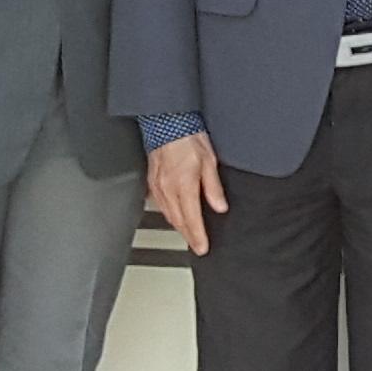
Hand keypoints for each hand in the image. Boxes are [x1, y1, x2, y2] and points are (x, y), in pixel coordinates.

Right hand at [145, 132, 225, 255]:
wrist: (167, 122)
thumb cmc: (188, 137)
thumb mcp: (209, 161)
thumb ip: (213, 187)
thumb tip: (220, 207)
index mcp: (184, 185)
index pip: (192, 219)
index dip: (198, 237)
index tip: (203, 248)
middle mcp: (168, 189)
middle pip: (178, 221)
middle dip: (188, 236)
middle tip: (197, 246)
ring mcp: (157, 186)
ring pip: (168, 214)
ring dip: (178, 226)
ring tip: (188, 234)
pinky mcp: (152, 181)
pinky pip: (160, 204)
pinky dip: (169, 214)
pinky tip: (174, 215)